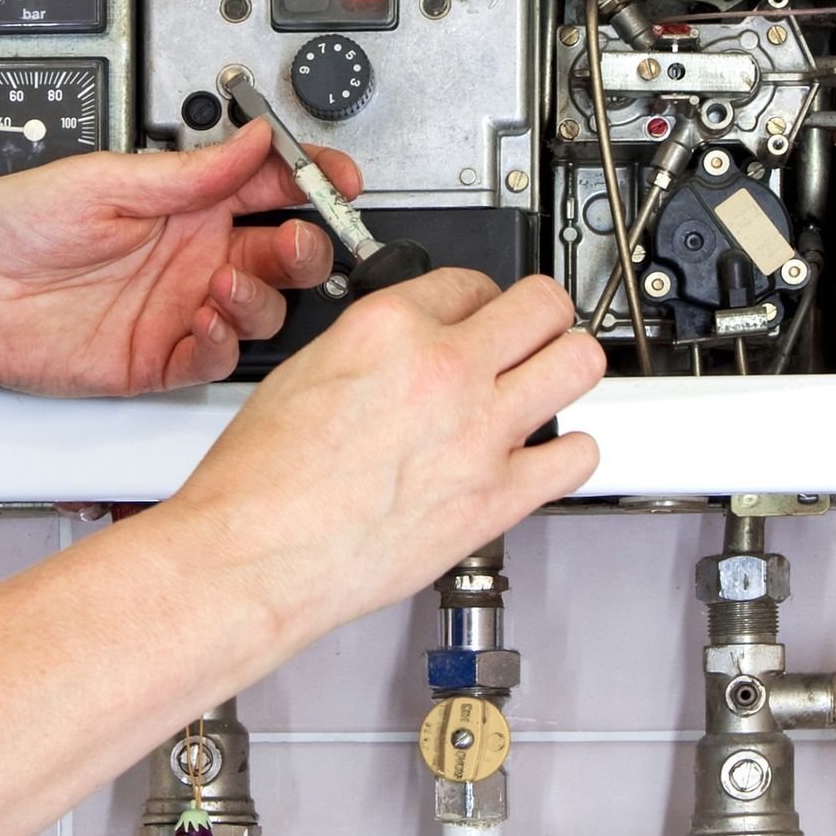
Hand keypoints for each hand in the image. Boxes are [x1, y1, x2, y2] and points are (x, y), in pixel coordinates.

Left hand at [0, 120, 362, 395]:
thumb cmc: (14, 225)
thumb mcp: (104, 180)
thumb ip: (189, 172)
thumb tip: (256, 140)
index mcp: (185, 201)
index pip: (270, 186)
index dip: (311, 181)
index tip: (336, 179)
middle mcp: (191, 254)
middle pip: (283, 253)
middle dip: (306, 245)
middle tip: (297, 241)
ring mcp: (179, 306)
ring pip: (261, 309)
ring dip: (260, 297)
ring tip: (223, 283)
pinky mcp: (158, 357)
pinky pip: (215, 359)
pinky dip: (223, 344)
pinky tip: (203, 323)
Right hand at [165, 269, 605, 631]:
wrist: (254, 554)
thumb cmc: (260, 480)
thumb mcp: (304, 370)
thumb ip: (375, 349)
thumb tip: (408, 349)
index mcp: (389, 328)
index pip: (470, 281)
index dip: (476, 300)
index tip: (477, 316)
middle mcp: (444, 369)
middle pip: (544, 305)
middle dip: (540, 315)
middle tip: (532, 332)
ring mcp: (480, 433)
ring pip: (580, 364)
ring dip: (567, 366)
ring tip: (549, 381)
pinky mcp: (498, 498)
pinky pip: (577, 455)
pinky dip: (570, 451)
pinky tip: (546, 453)